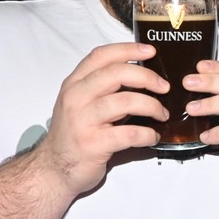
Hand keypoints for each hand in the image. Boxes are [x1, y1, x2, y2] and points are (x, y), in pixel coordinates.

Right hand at [31, 42, 168, 196]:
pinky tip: (153, 136)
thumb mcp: (81, 104)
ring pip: (126, 101)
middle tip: (164, 87)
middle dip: (146, 77)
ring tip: (162, 114)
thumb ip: (103, 88)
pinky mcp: (93, 144)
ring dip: (152, 106)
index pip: (100, 56)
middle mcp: (76, 98)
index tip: (150, 51)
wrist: (54, 169)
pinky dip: (147, 134)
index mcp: (74, 84)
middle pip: (116, 74)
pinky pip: (129, 133)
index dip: (127, 50)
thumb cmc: (74, 134)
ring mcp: (82, 121)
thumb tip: (142, 77)